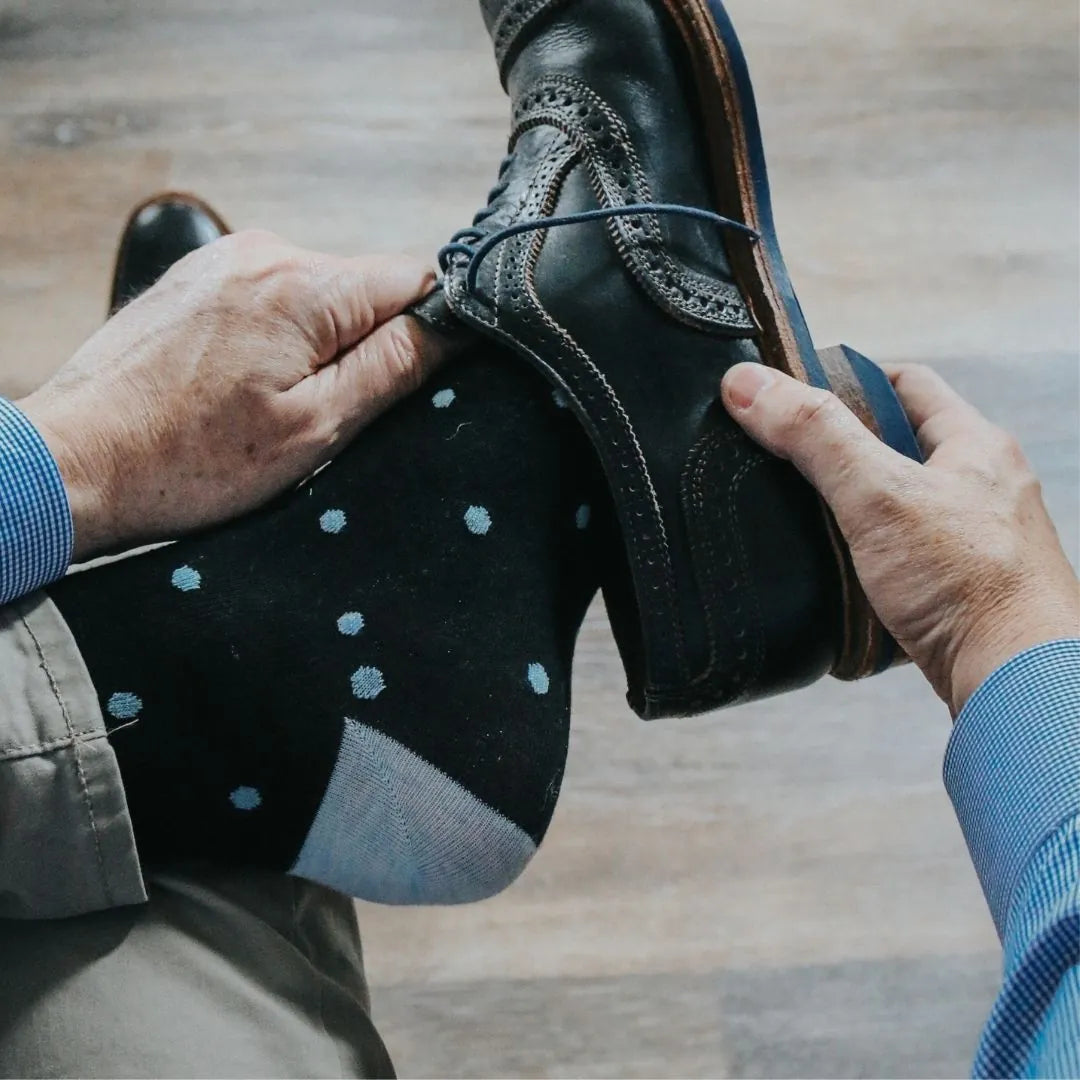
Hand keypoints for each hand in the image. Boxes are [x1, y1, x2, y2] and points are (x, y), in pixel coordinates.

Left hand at [18, 230, 439, 559]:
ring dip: (321, 345)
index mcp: (303, 286)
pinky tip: (245, 386)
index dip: (431, 329)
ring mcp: (226, 260)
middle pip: (366, 288)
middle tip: (330, 410)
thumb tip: (452, 325)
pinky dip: (280, 340)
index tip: (411, 380)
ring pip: (321, 296)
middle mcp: (264, 252)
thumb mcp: (315, 427)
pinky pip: (275, 298)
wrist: (79, 459)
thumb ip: (392, 367)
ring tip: (274, 404)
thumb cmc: (188, 458)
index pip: (415, 277)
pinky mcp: (200, 279)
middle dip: (369, 344)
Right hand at [721, 362, 1078, 714]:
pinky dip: (870, 556)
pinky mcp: (962, 587)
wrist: (1018, 679)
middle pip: (900, 444)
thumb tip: (750, 384)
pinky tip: (841, 571)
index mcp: (975, 444)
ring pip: (902, 503)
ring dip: (856, 508)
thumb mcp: (877, 494)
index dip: (849, 379)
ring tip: (806, 517)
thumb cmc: (972, 585)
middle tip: (790, 459)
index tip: (800, 392)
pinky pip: (907, 554)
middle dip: (845, 449)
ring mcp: (976, 539)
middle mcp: (983, 486)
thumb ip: (814, 436)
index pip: (906, 382)